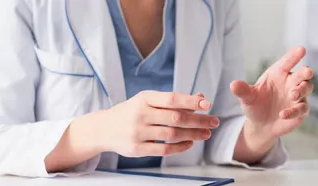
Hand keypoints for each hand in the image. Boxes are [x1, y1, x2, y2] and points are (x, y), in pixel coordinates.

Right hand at [76, 91, 218, 156]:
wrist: (103, 128)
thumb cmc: (132, 112)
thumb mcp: (149, 100)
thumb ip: (174, 100)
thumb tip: (201, 96)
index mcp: (144, 98)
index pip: (172, 98)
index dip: (191, 101)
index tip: (208, 103)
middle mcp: (140, 114)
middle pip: (176, 118)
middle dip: (198, 120)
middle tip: (214, 121)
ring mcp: (138, 132)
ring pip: (172, 134)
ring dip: (193, 134)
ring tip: (206, 133)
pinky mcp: (137, 148)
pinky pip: (164, 149)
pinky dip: (180, 147)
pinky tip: (190, 143)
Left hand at [231, 46, 312, 143]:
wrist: (260, 125)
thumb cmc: (255, 105)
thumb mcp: (247, 98)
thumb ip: (242, 90)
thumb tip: (233, 85)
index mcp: (278, 73)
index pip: (287, 62)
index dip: (294, 56)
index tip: (301, 49)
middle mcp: (290, 82)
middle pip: (302, 74)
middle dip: (305, 72)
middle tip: (307, 72)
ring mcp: (297, 96)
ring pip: (307, 88)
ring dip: (301, 90)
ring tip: (292, 95)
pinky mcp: (300, 111)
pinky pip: (302, 108)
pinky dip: (294, 111)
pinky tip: (283, 114)